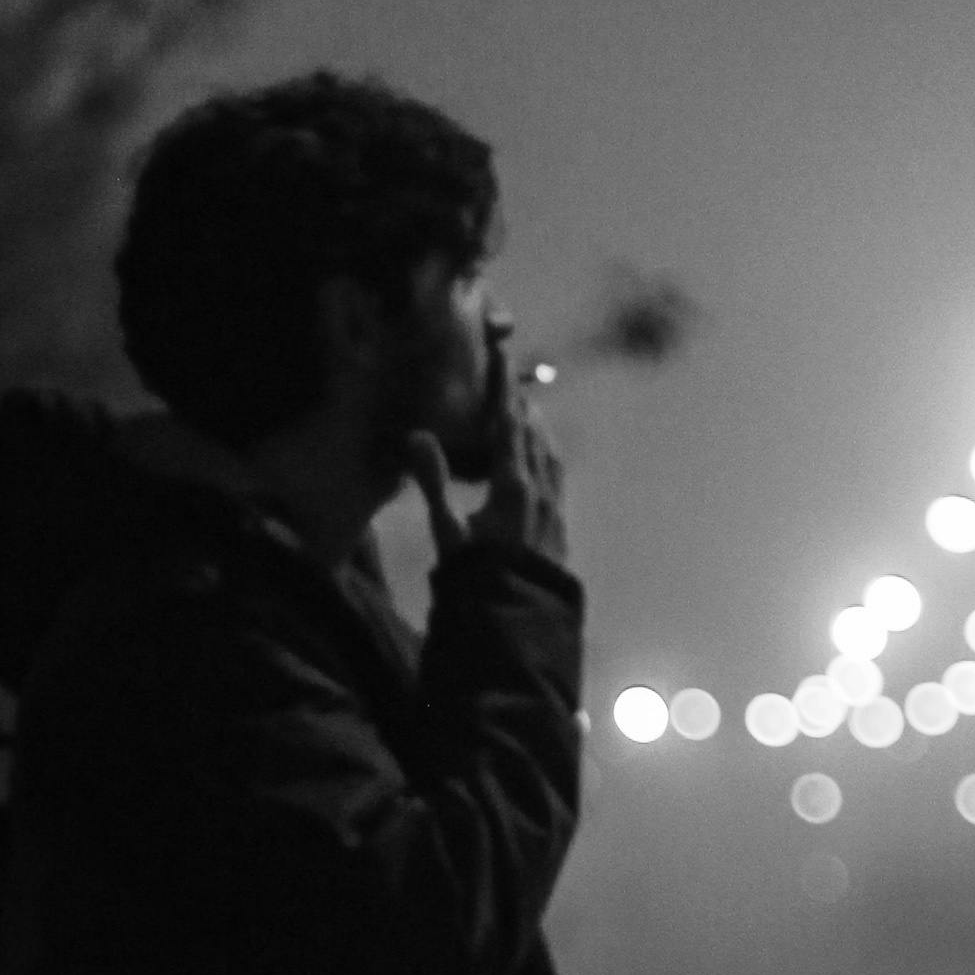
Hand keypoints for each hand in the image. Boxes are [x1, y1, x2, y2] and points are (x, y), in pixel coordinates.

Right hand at [406, 328, 568, 567]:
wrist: (518, 623)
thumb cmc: (478, 581)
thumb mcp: (448, 532)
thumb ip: (433, 480)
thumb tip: (416, 435)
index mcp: (513, 484)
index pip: (507, 422)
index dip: (501, 386)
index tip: (499, 352)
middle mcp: (540, 489)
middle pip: (530, 432)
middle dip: (518, 399)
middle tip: (509, 371)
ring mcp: (554, 508)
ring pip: (548, 452)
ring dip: (535, 425)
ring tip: (527, 407)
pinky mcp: (559, 525)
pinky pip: (556, 475)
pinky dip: (546, 452)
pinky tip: (544, 458)